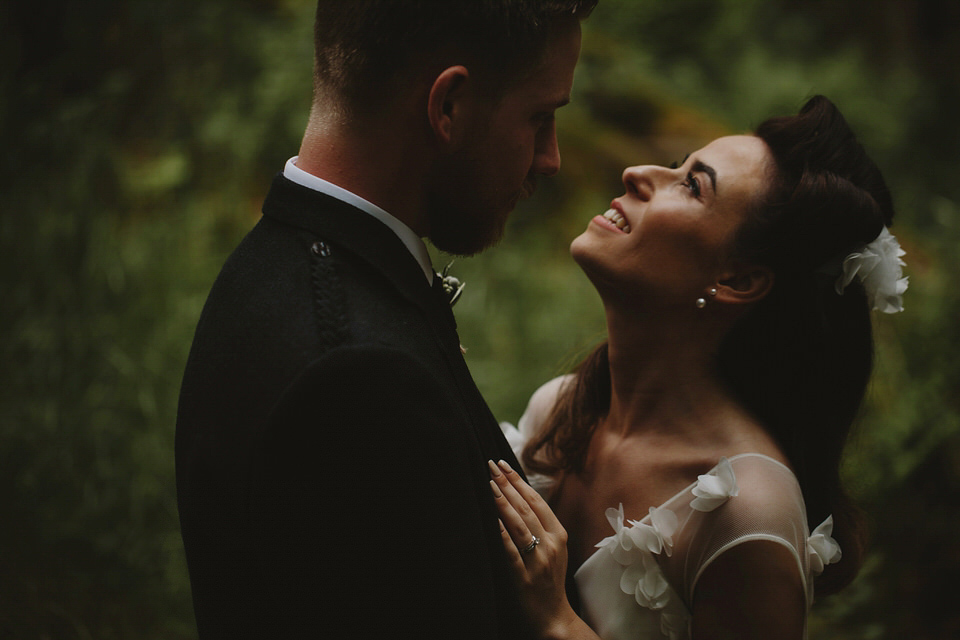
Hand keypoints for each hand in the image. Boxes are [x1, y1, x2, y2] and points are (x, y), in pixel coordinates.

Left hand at [489, 459, 577, 637]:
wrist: (554, 617)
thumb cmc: (549, 579)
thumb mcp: (553, 548)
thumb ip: (540, 525)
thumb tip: (517, 497)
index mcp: (558, 534)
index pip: (537, 500)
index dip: (519, 481)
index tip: (503, 464)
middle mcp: (551, 544)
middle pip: (526, 508)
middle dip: (507, 484)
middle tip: (491, 466)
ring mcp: (539, 561)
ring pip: (519, 525)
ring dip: (503, 502)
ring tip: (489, 484)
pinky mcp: (525, 577)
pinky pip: (511, 551)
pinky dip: (501, 534)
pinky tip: (491, 519)